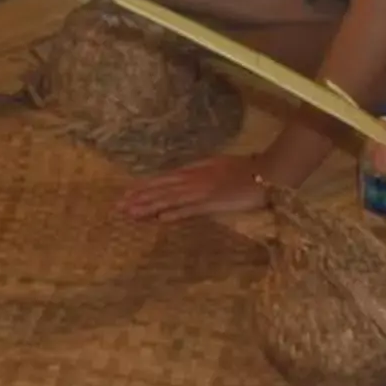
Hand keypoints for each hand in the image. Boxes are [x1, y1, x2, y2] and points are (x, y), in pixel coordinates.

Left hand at [118, 153, 270, 222]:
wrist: (268, 172)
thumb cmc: (245, 169)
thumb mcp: (216, 165)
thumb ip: (198, 171)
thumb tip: (181, 178)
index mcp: (194, 170)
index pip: (163, 179)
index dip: (143, 187)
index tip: (126, 194)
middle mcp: (193, 180)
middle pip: (160, 189)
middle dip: (138, 198)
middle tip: (117, 207)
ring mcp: (202, 191)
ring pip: (170, 199)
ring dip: (149, 207)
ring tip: (131, 214)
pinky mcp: (214, 203)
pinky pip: (190, 210)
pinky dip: (175, 214)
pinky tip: (160, 220)